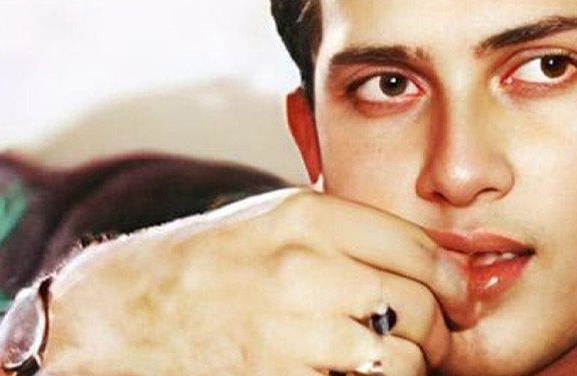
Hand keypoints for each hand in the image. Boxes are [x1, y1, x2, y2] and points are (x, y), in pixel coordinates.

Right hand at [39, 188, 466, 374]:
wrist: (119, 314)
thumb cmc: (202, 264)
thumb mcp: (273, 220)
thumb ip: (344, 231)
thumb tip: (422, 258)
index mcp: (308, 216)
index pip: (419, 247)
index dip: (451, 280)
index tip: (457, 298)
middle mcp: (304, 266)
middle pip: (418, 304)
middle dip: (439, 330)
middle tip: (433, 341)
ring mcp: (290, 328)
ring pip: (399, 357)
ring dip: (410, 367)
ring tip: (397, 364)